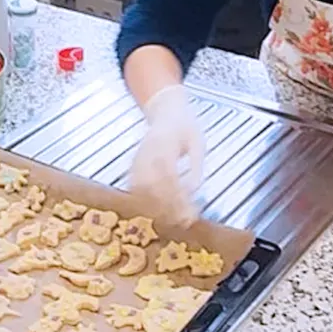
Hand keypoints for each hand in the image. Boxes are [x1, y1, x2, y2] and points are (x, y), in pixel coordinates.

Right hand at [128, 85, 203, 227]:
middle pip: (152, 187)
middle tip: (186, 221)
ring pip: (140, 189)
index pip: (168, 177)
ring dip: (156, 207)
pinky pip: (134, 186)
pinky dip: (144, 201)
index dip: (179, 198)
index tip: (192, 212)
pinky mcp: (134, 164)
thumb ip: (196, 166)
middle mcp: (147, 153)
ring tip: (174, 220)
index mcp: (164, 145)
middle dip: (168, 208)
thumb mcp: (198, 142)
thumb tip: (194, 191)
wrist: (166, 110)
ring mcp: (138, 159)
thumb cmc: (185, 125)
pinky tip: (157, 211)